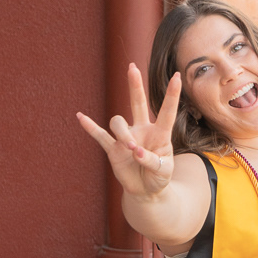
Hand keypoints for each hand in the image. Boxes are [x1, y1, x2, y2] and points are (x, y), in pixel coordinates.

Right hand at [77, 64, 180, 198]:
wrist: (147, 190)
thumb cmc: (160, 177)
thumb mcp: (164, 171)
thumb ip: (152, 161)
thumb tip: (135, 151)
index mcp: (160, 133)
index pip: (167, 111)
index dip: (172, 94)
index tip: (177, 76)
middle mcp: (142, 130)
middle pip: (137, 103)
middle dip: (135, 86)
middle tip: (132, 68)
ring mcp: (126, 138)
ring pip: (118, 123)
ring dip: (123, 134)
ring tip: (130, 148)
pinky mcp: (113, 149)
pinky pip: (100, 135)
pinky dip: (90, 127)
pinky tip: (80, 117)